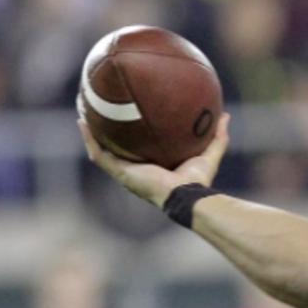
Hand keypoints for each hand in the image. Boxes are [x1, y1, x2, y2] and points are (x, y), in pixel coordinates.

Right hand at [76, 112, 230, 207]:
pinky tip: (82, 122)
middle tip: (101, 111)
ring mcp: (125, 172)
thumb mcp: (209, 153)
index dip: (133, 135)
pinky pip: (99, 154)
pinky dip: (90, 139)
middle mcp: (136, 169)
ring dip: (91, 133)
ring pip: (102, 150)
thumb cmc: (198, 181)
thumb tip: (225, 115)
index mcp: (153, 166)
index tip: (129, 118)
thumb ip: (217, 136)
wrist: (186, 195)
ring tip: (83, 112)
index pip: (139, 148)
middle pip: (117, 148)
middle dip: (108, 131)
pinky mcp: (120, 173)